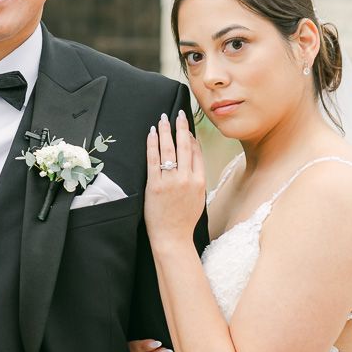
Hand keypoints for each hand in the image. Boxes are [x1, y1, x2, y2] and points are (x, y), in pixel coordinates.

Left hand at [144, 110, 205, 250]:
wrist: (172, 237)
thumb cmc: (184, 220)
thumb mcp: (199, 198)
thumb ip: (197, 178)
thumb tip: (192, 160)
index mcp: (200, 181)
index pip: (196, 152)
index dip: (191, 137)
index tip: (187, 128)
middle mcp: (187, 179)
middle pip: (184, 146)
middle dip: (181, 127)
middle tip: (178, 113)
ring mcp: (170, 181)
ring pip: (169, 149)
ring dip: (165, 131)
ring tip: (162, 119)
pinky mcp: (155, 185)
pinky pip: (153, 159)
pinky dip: (152, 144)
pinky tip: (151, 134)